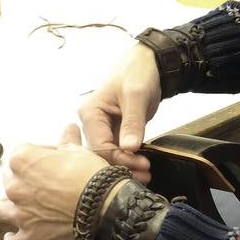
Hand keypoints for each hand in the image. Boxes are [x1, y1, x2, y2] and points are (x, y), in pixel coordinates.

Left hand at [0, 124, 109, 239]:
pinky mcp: (29, 235)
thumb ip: (67, 140)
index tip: (51, 162)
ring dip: (11, 207)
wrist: (103, 203)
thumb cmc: (90, 175)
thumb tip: (69, 128)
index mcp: (22, 160)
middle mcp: (15, 185)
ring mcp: (20, 212)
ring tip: (26, 207)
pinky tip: (19, 234)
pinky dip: (14, 239)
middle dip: (24, 180)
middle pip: (10, 180)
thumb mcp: (78, 151)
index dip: (38, 157)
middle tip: (45, 184)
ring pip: (1, 209)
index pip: (21, 153)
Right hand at [77, 44, 160, 179]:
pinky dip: (129, 159)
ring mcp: (102, 128)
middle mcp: (91, 122)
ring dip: (126, 166)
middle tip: (145, 175)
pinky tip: (142, 167)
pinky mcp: (113, 131)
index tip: (141, 165)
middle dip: (122, 165)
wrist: (149, 64)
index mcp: (90, 112)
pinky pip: (117, 150)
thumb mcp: (136, 95)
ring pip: (109, 155)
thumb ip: (132, 122)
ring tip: (146, 174)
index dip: (119, 158)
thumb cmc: (138, 73)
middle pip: (102, 154)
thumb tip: (129, 148)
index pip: (99, 145)